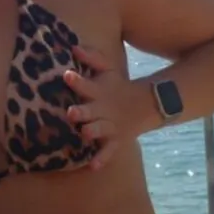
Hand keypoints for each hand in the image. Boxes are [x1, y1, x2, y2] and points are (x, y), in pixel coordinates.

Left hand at [64, 46, 138, 170]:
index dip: (77, 81)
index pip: (86, 85)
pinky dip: (102, 159)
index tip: (67, 76)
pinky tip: (93, 166)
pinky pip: (109, 151)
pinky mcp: (116, 140)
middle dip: (81, 112)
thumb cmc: (117, 85)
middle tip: (71, 112)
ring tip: (84, 133)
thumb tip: (73, 47)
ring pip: (100, 131)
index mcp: (99, 91)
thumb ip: (92, 58)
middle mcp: (103, 109)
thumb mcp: (108, 69)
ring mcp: (111, 126)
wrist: (146, 104)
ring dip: (92, 131)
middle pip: (91, 111)